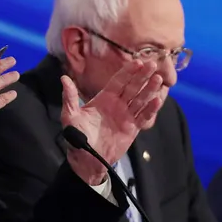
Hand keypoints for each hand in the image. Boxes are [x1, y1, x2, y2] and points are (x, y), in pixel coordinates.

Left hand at [62, 60, 162, 184]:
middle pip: (132, 87)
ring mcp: (126, 115)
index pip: (119, 81)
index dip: (128, 71)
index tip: (138, 61)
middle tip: (153, 64)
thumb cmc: (77, 137)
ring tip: (158, 79)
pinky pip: (143, 116)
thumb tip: (64, 79)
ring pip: (140, 99)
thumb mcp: (70, 116)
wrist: (87, 160)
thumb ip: (70, 98)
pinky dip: (151, 109)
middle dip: (142, 75)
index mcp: (104, 98)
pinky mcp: (132, 128)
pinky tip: (158, 100)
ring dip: (149, 89)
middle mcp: (117, 104)